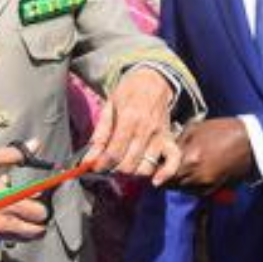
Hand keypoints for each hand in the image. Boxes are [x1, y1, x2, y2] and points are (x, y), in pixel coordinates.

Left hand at [86, 67, 181, 183]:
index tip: (94, 166)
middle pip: (129, 163)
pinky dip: (165, 173)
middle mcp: (146, 129)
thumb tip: (88, 159)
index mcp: (129, 118)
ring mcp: (160, 135)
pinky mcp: (170, 139)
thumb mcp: (109, 107)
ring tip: (124, 166)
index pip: (114, 152)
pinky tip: (154, 180)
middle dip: (114, 170)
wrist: (153, 80)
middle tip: (108, 165)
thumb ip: (99, 134)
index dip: (102, 164)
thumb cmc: (128, 94)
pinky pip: (173, 161)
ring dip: (133, 173)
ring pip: (146, 167)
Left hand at [163, 118, 254, 194]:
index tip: (153, 168)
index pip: (165, 172)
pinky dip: (189, 185)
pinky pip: (194, 191)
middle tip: (162, 170)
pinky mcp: (214, 189)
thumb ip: (178, 141)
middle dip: (165, 178)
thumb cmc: (223, 130)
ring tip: (177, 170)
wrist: (250, 142)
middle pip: (172, 184)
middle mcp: (197, 174)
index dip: (157, 171)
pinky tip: (191, 174)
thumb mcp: (196, 129)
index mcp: (191, 157)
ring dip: (177, 182)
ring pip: (182, 189)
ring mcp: (206, 183)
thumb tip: (165, 150)